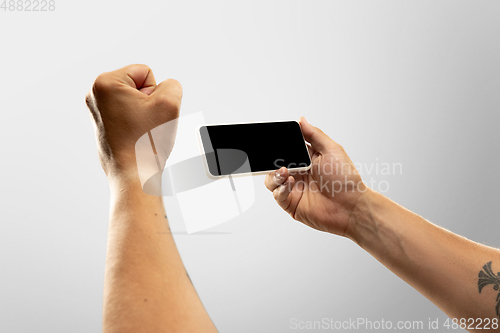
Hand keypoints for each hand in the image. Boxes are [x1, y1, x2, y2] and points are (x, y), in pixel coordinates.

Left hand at [85, 64, 181, 178]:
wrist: (135, 175)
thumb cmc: (145, 144)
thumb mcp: (170, 103)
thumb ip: (173, 85)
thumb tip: (165, 90)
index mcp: (105, 83)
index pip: (146, 72)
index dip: (156, 92)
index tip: (149, 112)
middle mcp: (95, 95)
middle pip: (139, 86)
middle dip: (149, 102)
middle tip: (147, 123)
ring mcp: (97, 112)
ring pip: (136, 102)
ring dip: (145, 114)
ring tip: (142, 131)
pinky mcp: (103, 127)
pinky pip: (129, 117)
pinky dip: (137, 125)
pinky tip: (138, 138)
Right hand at [264, 117, 367, 236]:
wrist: (351, 206)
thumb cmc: (346, 180)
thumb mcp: (332, 150)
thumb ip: (314, 135)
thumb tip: (302, 120)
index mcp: (306, 159)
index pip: (285, 149)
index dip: (277, 145)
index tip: (269, 139)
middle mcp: (298, 173)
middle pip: (274, 164)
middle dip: (269, 160)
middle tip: (273, 158)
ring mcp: (293, 189)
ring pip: (271, 180)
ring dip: (273, 175)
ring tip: (284, 172)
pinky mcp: (291, 204)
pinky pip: (277, 194)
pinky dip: (280, 188)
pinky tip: (290, 183)